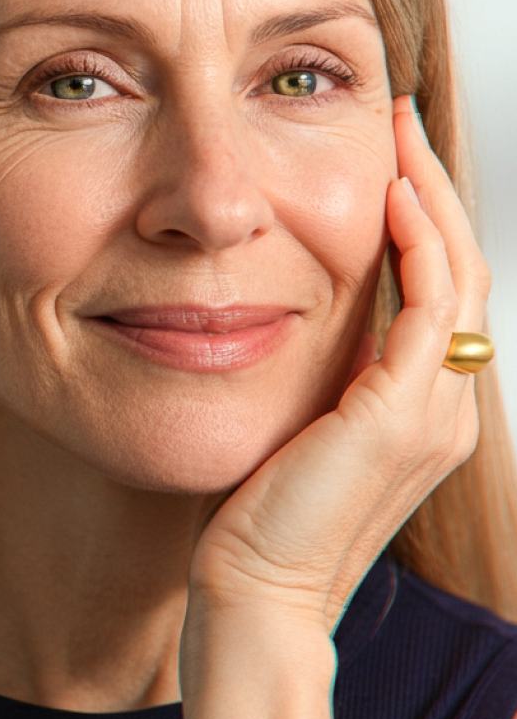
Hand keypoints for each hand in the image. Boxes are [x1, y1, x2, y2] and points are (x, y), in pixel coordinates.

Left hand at [185, 94, 491, 635]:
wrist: (257, 594)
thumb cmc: (265, 516)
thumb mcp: (307, 431)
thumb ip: (330, 380)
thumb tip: (307, 319)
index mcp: (425, 411)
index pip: (442, 294)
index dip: (424, 223)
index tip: (389, 163)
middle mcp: (448, 408)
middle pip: (462, 272)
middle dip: (433, 190)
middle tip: (399, 124)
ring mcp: (435, 413)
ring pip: (458, 276)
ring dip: (431, 197)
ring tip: (397, 134)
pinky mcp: (401, 416)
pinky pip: (430, 305)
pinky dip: (418, 242)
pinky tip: (390, 192)